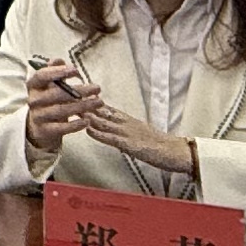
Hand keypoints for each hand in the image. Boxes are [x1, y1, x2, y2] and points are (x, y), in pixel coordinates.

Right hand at [23, 68, 103, 161]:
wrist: (38, 128)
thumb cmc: (47, 102)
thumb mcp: (48, 86)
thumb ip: (54, 72)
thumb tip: (58, 60)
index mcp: (34, 86)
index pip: (42, 76)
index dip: (58, 72)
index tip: (76, 70)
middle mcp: (33, 100)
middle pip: (57, 93)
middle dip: (79, 90)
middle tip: (97, 88)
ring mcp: (38, 116)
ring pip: (61, 110)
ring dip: (82, 106)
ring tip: (98, 102)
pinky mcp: (45, 130)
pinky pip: (61, 128)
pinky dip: (75, 125)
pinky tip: (87, 121)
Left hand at [74, 102, 200, 180]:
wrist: (177, 152)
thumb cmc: (159, 146)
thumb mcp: (139, 133)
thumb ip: (123, 129)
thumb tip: (108, 125)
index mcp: (127, 120)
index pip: (105, 108)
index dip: (88, 101)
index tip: (74, 93)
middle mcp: (126, 123)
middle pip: (101, 111)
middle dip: (84, 104)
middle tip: (67, 95)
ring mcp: (128, 133)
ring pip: (104, 122)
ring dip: (87, 115)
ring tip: (71, 107)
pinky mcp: (132, 145)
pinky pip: (113, 139)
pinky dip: (100, 134)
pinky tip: (89, 130)